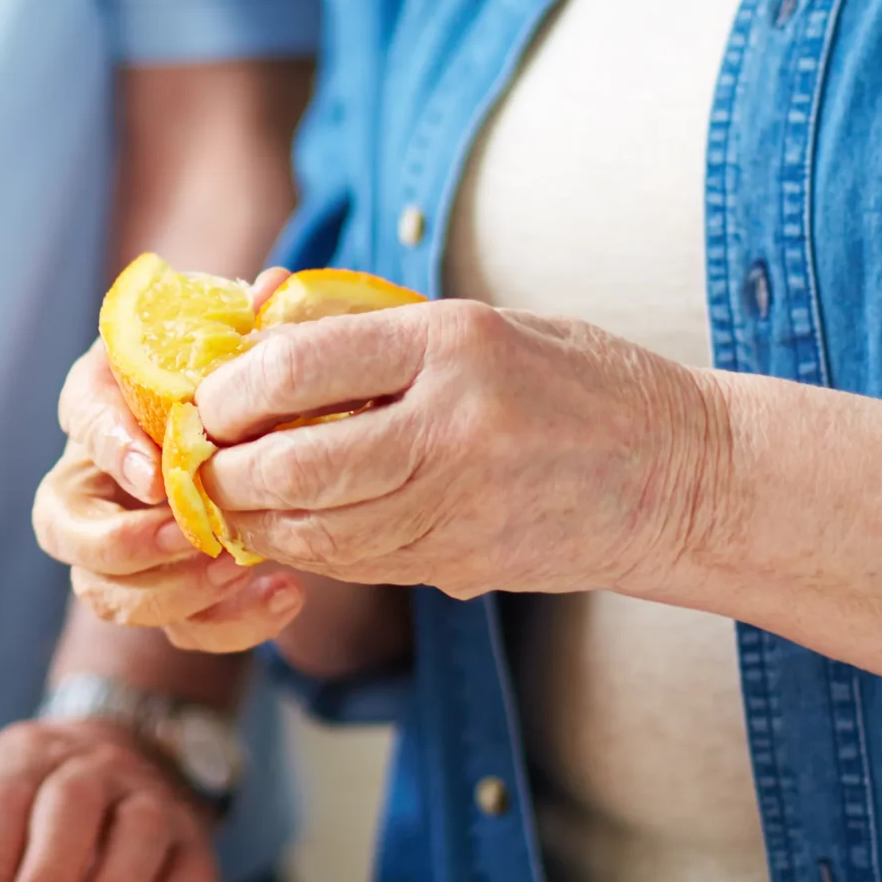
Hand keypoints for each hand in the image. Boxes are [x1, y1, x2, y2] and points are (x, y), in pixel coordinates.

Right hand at [30, 343, 305, 652]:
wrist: (250, 429)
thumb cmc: (225, 374)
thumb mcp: (228, 336)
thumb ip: (244, 318)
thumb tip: (272, 285)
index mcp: (101, 403)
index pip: (82, 422)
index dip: (111, 448)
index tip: (154, 469)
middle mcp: (92, 481)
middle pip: (63, 529)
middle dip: (123, 541)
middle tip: (189, 531)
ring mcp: (119, 548)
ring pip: (105, 594)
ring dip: (171, 589)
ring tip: (239, 566)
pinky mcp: (167, 594)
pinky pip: (179, 629)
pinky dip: (231, 623)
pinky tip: (287, 593)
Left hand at [200, 300, 725, 601]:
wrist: (683, 476)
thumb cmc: (575, 380)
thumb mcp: (479, 323)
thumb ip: (367, 326)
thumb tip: (255, 319)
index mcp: (452, 345)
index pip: (299, 366)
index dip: (230, 392)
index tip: (206, 399)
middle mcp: (451, 427)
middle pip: (292, 463)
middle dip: (226, 468)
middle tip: (198, 459)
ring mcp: (457, 505)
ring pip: (313, 528)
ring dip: (253, 517)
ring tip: (227, 495)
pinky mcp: (460, 562)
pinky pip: (352, 561)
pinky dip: (303, 546)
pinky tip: (284, 526)